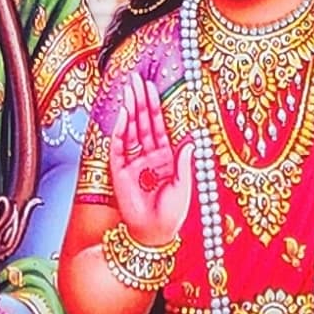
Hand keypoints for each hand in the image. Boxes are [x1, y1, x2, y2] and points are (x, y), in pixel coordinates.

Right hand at [103, 67, 191, 243]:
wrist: (154, 234)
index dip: (155, 106)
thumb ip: (185, 163)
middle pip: (143, 123)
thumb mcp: (184, 186)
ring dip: (129, 109)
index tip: (152, 86)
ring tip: (129, 89)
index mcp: (165, 158)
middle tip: (136, 79)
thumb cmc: (171, 214)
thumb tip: (194, 140)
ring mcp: (133, 163)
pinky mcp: (119, 172)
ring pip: (130, 130)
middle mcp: (148, 156)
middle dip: (139, 100)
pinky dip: (120, 130)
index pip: (159, 126)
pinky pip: (119, 147)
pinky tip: (123, 114)